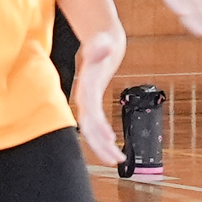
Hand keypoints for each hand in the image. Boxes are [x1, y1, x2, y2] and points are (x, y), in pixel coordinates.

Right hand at [68, 26, 127, 164]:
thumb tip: (103, 47)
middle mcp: (84, 98)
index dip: (98, 126)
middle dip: (100, 145)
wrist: (100, 42)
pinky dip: (103, 137)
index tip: (110, 139)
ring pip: (91, 130)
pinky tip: (113, 146)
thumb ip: (100, 46)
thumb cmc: (102, 42)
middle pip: (89, 127)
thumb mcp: (102, 42)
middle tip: (115, 159)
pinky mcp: (93, 104)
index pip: (90, 111)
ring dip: (102, 146)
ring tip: (117, 159)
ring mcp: (88, 103)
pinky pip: (96, 125)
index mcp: (86, 87)